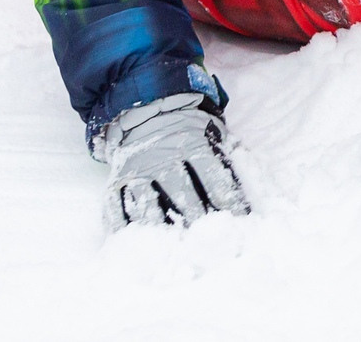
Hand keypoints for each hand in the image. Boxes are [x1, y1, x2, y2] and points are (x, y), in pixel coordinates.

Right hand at [96, 94, 248, 229]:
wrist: (145, 113)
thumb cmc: (188, 132)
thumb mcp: (211, 133)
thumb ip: (226, 156)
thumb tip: (245, 188)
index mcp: (192, 145)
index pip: (214, 178)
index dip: (229, 202)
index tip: (238, 222)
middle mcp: (162, 158)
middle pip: (182, 194)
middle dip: (196, 218)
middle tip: (205, 240)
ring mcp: (136, 171)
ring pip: (148, 205)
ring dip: (160, 228)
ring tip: (171, 247)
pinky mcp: (115, 182)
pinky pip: (116, 208)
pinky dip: (122, 228)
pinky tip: (133, 244)